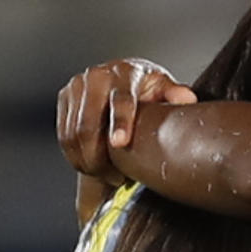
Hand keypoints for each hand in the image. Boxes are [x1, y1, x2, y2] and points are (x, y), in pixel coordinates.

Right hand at [56, 59, 197, 188]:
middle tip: (117, 178)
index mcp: (125, 73)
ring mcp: (76, 87)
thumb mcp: (163, 87)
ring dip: (87, 161)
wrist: (121, 77)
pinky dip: (75, 157)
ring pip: (73, 134)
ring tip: (106, 175)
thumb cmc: (146, 88)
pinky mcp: (64, 98)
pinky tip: (91, 167)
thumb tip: (187, 100)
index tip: (120, 144)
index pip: (120, 100)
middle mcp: (96, 76)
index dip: (120, 123)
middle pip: (88, 125)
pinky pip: (63, 135)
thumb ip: (174, 94)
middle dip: (99, 157)